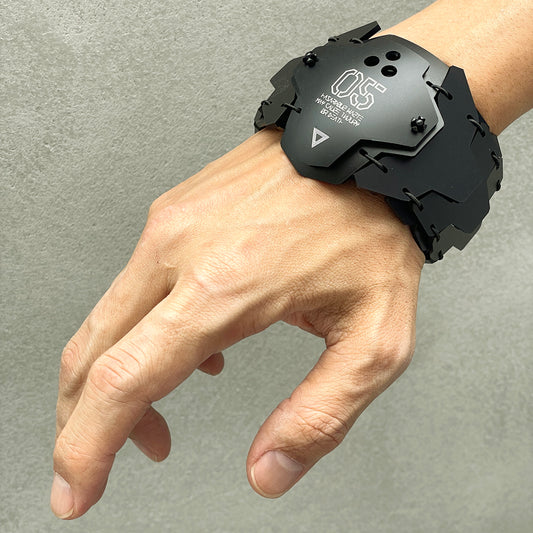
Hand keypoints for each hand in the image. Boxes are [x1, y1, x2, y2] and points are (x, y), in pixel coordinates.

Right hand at [52, 127, 423, 518]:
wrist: (360, 147)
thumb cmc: (372, 229)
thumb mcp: (374, 338)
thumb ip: (321, 414)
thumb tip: (268, 470)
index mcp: (224, 288)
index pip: (125, 382)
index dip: (86, 448)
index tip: (75, 489)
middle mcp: (180, 251)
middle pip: (92, 354)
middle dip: (82, 421)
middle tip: (100, 462)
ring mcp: (171, 225)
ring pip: (104, 319)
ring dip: (110, 378)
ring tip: (153, 413)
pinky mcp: (175, 213)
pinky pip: (133, 285)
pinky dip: (135, 332)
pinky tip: (179, 350)